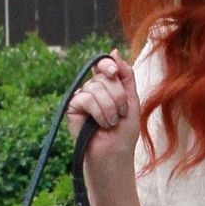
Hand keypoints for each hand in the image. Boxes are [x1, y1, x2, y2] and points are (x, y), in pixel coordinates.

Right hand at [64, 50, 140, 167]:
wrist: (115, 154)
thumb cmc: (124, 132)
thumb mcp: (131, 100)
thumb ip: (125, 76)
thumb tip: (113, 51)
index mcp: (108, 86)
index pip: (104, 64)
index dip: (108, 65)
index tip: (114, 73)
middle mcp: (93, 89)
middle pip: (103, 76)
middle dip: (117, 96)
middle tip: (120, 114)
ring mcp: (82, 97)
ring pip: (95, 86)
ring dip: (109, 107)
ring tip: (111, 122)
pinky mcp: (72, 107)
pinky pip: (85, 97)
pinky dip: (98, 112)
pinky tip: (100, 124)